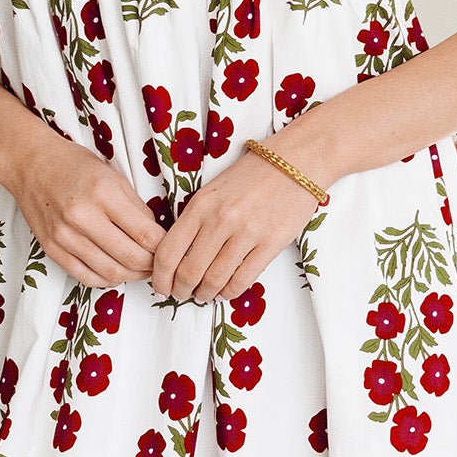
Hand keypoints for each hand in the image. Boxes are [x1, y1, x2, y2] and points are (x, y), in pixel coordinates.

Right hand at [8, 131, 164, 288]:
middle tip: (158, 263)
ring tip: (140, 270)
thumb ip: (136, 208)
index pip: (146, 234)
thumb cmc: (74, 166)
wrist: (31, 164)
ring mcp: (65, 236)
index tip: (170, 248)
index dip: (164, 247)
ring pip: (110, 273)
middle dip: (151, 266)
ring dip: (132, 276)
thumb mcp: (113, 176)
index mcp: (103, 194)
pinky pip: (86, 277)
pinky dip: (106, 280)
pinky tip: (115, 272)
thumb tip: (155, 236)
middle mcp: (82, 217)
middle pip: (131, 258)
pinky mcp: (52, 249)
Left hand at [149, 146, 321, 302]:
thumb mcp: (213, 191)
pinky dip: (229, 292)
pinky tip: (225, 291)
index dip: (160, 277)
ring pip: (215, 280)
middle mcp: (220, 220)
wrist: (297, 162)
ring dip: (205, 294)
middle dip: (181, 290)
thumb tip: (179, 256)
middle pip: (189, 272)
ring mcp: (247, 233)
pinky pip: (242, 280)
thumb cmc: (253, 175)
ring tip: (204, 295)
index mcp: (201, 205)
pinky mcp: (271, 244)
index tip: (161, 286)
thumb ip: (195, 220)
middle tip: (182, 294)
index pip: (168, 252)